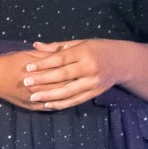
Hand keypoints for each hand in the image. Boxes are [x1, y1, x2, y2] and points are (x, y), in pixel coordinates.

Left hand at [1, 38, 119, 110]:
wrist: (122, 61)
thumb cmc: (96, 49)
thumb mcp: (79, 43)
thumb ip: (56, 47)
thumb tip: (35, 45)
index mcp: (84, 52)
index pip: (60, 59)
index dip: (43, 64)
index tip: (28, 67)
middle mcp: (89, 67)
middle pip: (62, 75)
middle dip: (42, 80)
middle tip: (26, 83)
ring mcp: (93, 81)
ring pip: (68, 91)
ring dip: (49, 95)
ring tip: (33, 97)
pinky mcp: (95, 92)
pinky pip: (76, 100)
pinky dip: (61, 104)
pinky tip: (48, 104)